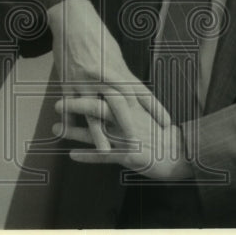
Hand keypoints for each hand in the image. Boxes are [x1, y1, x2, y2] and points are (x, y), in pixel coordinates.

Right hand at [47, 0, 170, 149]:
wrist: (73, 19)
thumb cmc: (96, 35)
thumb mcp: (114, 54)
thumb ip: (122, 74)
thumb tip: (132, 90)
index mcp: (119, 69)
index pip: (142, 92)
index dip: (155, 108)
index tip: (167, 123)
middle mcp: (104, 77)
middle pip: (120, 105)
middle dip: (130, 125)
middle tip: (141, 144)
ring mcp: (84, 81)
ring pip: (93, 111)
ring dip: (99, 133)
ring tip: (106, 150)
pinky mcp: (67, 82)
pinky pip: (69, 105)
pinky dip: (69, 121)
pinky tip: (69, 135)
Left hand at [54, 91, 194, 179]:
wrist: (181, 153)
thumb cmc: (160, 133)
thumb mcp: (143, 112)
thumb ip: (126, 103)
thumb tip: (110, 92)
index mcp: (132, 106)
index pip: (106, 91)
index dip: (89, 84)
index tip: (71, 78)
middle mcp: (127, 120)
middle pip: (98, 107)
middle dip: (76, 105)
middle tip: (56, 103)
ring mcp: (127, 138)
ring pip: (96, 132)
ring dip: (74, 131)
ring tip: (54, 129)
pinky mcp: (128, 156)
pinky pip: (104, 156)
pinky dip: (87, 156)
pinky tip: (71, 155)